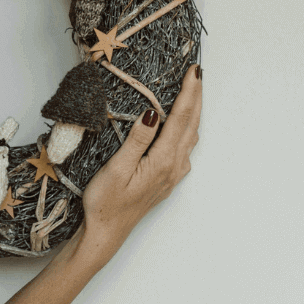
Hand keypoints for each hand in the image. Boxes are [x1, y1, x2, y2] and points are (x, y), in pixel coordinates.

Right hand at [81, 64, 201, 251]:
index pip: (181, 118)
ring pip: (190, 136)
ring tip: (192, 90)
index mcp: (163, 161)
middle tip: (197, 72)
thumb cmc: (106, 203)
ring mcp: (173, 174)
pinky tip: (181, 123)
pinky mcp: (167, 178)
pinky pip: (184, 146)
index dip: (189, 93)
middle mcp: (174, 167)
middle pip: (191, 125)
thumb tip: (152, 113)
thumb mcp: (117, 168)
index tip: (194, 71)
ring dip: (193, 111)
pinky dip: (186, 127)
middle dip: (196, 96)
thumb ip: (138, 140)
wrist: (106, 232)